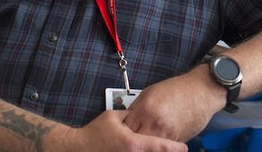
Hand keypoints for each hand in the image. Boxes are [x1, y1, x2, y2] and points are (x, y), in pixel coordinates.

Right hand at [63, 110, 185, 151]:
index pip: (162, 147)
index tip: (184, 147)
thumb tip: (143, 113)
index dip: (176, 148)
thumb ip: (131, 116)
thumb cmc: (94, 133)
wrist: (77, 149)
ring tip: (167, 151)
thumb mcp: (114, 117)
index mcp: (134, 144)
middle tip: (178, 150)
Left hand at [122, 69, 221, 141]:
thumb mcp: (150, 93)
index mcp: (145, 110)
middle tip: (131, 140)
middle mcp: (155, 124)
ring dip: (145, 146)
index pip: (125, 130)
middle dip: (132, 142)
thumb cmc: (179, 89)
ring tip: (144, 141)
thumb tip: (127, 120)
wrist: (201, 91)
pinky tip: (158, 140)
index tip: (120, 134)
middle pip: (136, 142)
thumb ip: (137, 108)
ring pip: (149, 147)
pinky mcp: (177, 140)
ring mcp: (167, 134)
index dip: (122, 133)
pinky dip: (158, 146)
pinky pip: (163, 148)